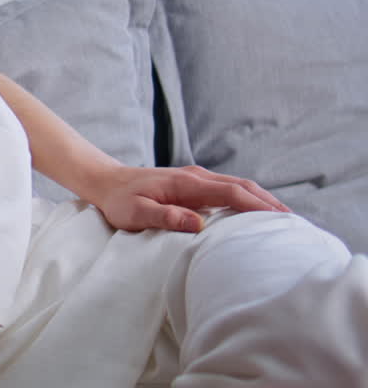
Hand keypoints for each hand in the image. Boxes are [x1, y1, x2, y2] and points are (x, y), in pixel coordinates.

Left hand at [94, 164, 290, 232]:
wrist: (106, 182)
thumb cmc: (119, 200)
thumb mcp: (136, 213)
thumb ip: (166, 216)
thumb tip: (199, 223)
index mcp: (186, 183)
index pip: (232, 192)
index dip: (257, 205)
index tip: (280, 219)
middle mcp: (196, 176)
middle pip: (242, 186)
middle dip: (268, 202)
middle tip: (294, 223)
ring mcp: (196, 178)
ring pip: (237, 185)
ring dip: (261, 199)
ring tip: (283, 220)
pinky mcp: (193, 184)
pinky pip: (227, 189)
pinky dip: (247, 198)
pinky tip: (255, 214)